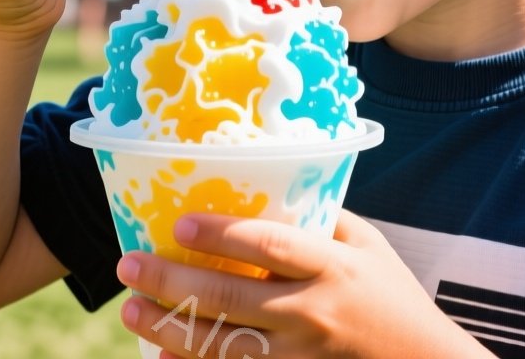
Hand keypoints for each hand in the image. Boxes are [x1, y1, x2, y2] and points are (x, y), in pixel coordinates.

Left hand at [116, 211, 491, 358]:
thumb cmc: (395, 296)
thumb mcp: (369, 246)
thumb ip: (324, 218)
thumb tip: (271, 184)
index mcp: (333, 267)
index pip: (271, 247)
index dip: (222, 235)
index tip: (178, 223)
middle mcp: (313, 313)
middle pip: (231, 299)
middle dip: (172, 282)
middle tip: (129, 265)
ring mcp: (301, 356)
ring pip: (223, 346)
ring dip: (169, 329)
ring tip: (131, 310)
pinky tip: (161, 354)